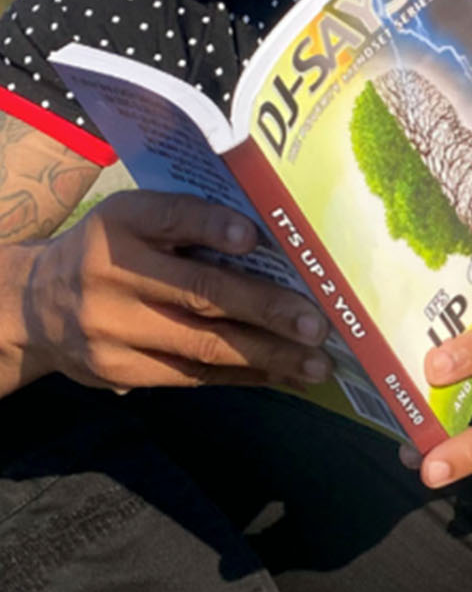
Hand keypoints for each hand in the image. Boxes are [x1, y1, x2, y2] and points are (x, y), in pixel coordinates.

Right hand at [22, 192, 332, 395]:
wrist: (35, 305)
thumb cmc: (109, 252)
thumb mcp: (130, 220)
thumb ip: (184, 223)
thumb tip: (273, 242)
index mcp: (121, 221)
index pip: (170, 217)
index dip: (211, 227)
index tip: (253, 237)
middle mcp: (111, 273)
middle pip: (197, 291)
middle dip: (264, 308)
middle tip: (316, 322)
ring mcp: (112, 328)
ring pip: (200, 344)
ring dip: (266, 355)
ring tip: (315, 362)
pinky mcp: (119, 371)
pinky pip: (191, 375)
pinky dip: (242, 375)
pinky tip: (281, 374)